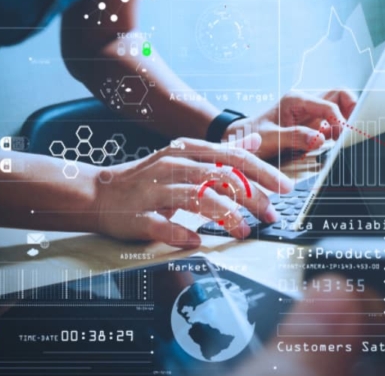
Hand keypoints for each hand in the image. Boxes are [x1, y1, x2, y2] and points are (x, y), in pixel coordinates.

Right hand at [88, 136, 292, 247]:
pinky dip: (181, 234)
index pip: (232, 157)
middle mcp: (172, 167)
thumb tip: (254, 142)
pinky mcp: (138, 216)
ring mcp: (154, 191)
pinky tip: (197, 242)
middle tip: (271, 215)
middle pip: (220, 177)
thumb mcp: (185, 156)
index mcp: (187, 151)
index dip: (262, 171)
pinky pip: (163, 225)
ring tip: (244, 231)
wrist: (98, 193)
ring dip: (225, 216)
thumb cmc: (147, 177)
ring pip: (196, 199)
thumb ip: (220, 152)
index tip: (285, 187)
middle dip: (251, 197)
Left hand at [226, 90, 356, 160]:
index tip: (342, 136)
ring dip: (347, 119)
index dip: (339, 120)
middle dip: (351, 109)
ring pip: (340, 106)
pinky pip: (333, 122)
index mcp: (296, 100)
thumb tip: (319, 139)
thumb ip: (294, 137)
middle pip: (340, 95)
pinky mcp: (313, 125)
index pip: (329, 104)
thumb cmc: (252, 136)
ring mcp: (311, 113)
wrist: (240, 140)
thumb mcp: (269, 138)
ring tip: (345, 138)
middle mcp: (307, 103)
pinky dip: (340, 131)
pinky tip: (337, 143)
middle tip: (351, 130)